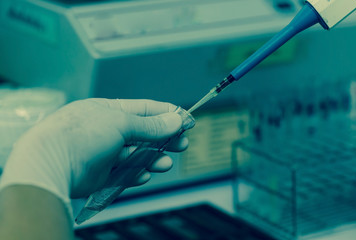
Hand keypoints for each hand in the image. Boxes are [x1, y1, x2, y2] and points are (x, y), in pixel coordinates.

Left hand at [0, 99, 188, 205]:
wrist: (52, 163)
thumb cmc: (80, 134)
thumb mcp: (121, 122)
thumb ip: (150, 125)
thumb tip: (174, 119)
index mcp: (110, 110)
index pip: (145, 109)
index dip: (166, 114)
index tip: (185, 119)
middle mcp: (107, 129)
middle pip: (143, 133)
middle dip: (164, 138)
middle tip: (182, 143)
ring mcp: (104, 151)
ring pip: (136, 154)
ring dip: (153, 158)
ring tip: (165, 163)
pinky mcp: (100, 173)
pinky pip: (124, 172)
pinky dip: (136, 173)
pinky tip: (144, 174)